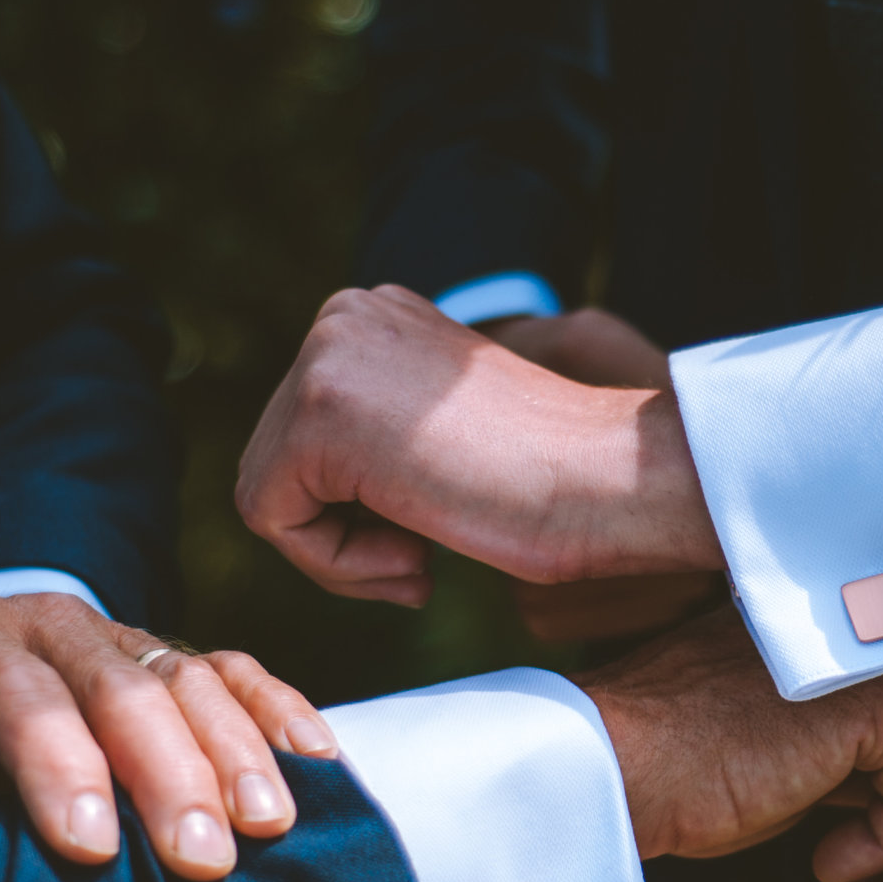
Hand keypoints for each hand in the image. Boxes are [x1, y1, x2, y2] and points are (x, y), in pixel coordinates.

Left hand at [0, 593, 339, 880]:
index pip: (17, 699)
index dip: (57, 768)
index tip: (92, 847)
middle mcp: (50, 624)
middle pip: (122, 689)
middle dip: (168, 775)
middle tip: (201, 857)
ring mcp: (122, 635)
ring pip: (191, 678)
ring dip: (237, 754)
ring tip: (267, 824)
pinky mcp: (175, 654)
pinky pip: (239, 670)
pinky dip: (281, 711)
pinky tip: (316, 761)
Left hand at [236, 286, 723, 606]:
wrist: (614, 482)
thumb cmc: (553, 482)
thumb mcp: (443, 433)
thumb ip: (379, 432)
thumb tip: (313, 480)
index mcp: (374, 314)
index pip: (302, 436)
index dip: (356, 512)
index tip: (432, 528)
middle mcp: (342, 315)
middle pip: (275, 463)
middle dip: (343, 534)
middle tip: (425, 559)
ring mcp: (328, 356)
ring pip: (268, 495)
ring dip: (341, 556)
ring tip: (422, 559)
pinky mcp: (321, 413)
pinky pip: (272, 519)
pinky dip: (336, 567)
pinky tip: (416, 559)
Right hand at [577, 605, 882, 879]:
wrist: (615, 766)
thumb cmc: (671, 769)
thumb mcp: (772, 747)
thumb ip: (837, 743)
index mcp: (824, 622)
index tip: (845, 827)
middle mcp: (856, 624)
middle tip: (849, 852)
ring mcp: (872, 656)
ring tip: (835, 862)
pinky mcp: (880, 705)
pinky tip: (826, 863)